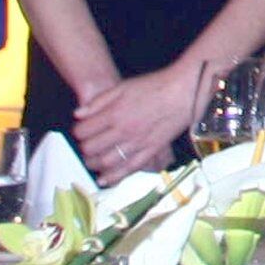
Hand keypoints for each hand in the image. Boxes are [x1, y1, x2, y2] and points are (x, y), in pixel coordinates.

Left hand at [74, 61, 200, 181]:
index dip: (78, 132)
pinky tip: (105, 179)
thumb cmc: (156, 85)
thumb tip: (78, 114)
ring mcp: (138, 142)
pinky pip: (129, 168)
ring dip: (95, 164)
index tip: (82, 131)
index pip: (83, 131)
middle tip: (87, 145)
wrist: (185, 90)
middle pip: (91, 149)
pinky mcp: (152, 150)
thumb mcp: (124, 86)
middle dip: (84, 149)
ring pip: (106, 161)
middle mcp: (124, 130)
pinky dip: (114, 176)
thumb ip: (99, 101)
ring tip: (93, 160)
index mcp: (115, 113)